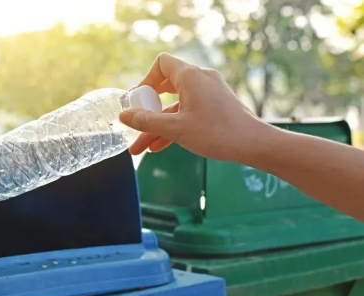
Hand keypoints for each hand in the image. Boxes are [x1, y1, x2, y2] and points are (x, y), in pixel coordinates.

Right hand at [119, 52, 267, 161]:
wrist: (254, 144)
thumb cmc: (217, 133)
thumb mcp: (176, 129)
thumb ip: (146, 122)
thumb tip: (123, 116)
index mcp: (191, 76)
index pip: (161, 64)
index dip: (146, 80)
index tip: (137, 101)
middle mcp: (200, 79)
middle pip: (165, 86)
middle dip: (147, 109)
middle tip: (135, 123)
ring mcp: (208, 93)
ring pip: (175, 106)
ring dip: (157, 125)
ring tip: (139, 148)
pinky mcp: (214, 106)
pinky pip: (187, 112)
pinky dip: (173, 126)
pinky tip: (158, 147)